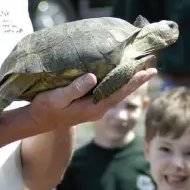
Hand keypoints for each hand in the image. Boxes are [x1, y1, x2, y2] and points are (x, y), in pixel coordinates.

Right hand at [28, 64, 156, 130]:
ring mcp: (95, 107)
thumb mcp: (57, 98)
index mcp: (94, 107)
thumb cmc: (45, 109)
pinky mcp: (90, 104)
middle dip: (137, 80)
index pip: (119, 92)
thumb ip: (75, 89)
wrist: (37, 122)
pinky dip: (118, 82)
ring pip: (117, 92)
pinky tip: (119, 75)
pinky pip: (109, 92)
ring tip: (141, 69)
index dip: (134, 81)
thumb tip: (93, 76)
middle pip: (122, 92)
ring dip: (129, 81)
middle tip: (152, 67)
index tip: (149, 71)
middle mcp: (98, 108)